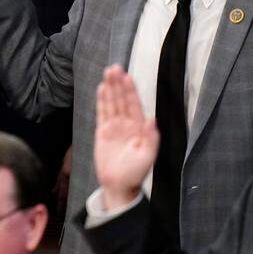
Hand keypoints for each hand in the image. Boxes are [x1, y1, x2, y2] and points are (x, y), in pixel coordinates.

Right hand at [94, 64, 158, 210]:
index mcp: (139, 128)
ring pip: (112, 103)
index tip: (126, 76)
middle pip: (122, 99)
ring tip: (107, 73)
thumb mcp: (148, 156)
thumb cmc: (136, 173)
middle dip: (118, 84)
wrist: (119, 185)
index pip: (134, 104)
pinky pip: (102, 113)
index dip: (130, 90)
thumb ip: (151, 137)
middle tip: (114, 68)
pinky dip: (101, 101)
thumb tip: (151, 118)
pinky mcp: (103, 132)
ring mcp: (115, 127)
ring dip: (109, 88)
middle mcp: (127, 124)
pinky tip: (101, 89)